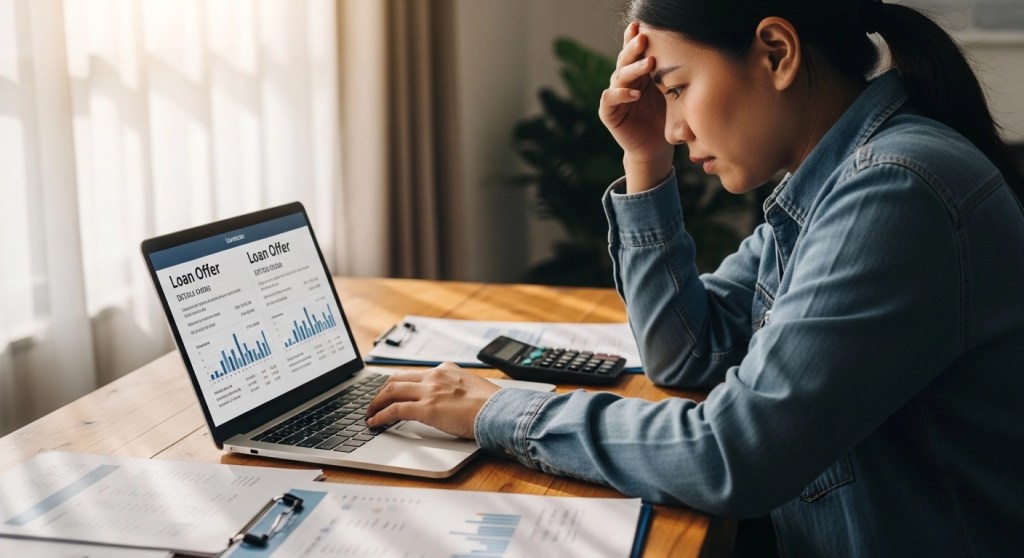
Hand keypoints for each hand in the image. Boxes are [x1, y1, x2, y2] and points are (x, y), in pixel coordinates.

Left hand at [365, 363, 500, 438]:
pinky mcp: (426, 409)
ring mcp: (429, 391)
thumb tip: (453, 401)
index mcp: (446, 370)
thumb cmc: (493, 405)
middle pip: (397, 378)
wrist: (500, 411)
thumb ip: (457, 389)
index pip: (416, 374)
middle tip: (375, 401)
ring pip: (391, 391)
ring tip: (370, 412)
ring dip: (376, 402)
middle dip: (382, 391)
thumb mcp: (472, 388)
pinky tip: (374, 422)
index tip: (393, 390)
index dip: (400, 383)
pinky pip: (395, 410)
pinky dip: (381, 416)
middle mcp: (435, 376)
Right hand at [599, 22, 673, 186]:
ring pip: (619, 76)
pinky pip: (610, 98)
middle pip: (625, 59)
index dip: (635, 38)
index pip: (635, 51)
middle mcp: (625, 80)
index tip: (642, 25)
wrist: (656, 148)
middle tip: (645, 38)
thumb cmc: (666, 119)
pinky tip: (635, 94)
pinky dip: (621, 94)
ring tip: (649, 63)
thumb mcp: (673, 95)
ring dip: (633, 69)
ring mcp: (615, 95)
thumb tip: (691, 52)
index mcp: (639, 73)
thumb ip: (673, 77)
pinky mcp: (609, 112)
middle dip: (635, 48)